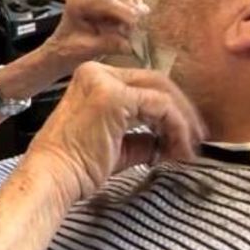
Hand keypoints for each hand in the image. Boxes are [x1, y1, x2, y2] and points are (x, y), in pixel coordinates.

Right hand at [23, 62, 206, 202]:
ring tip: (189, 149)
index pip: (143, 84)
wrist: (52, 177)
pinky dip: (176, 127)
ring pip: (161, 92)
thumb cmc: (76, 167)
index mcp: (93, 79)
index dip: (169, 108)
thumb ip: (142, 138)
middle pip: (156, 82)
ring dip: (182, 121)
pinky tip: (178, 149)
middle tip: (196, 139)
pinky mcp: (113, 96)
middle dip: (182, 110)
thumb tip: (169, 143)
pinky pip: (159, 106)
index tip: (184, 134)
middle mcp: (97, 72)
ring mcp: (104, 81)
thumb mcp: (116, 146)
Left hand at [41, 0, 148, 76]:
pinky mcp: (115, 9)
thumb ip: (106, 45)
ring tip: (136, 37)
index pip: (103, 1)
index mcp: (78, 1)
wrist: (63, 53)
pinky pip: (133, 11)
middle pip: (120, 0)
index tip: (134, 22)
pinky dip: (137, 21)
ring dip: (137, 20)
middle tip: (144, 32)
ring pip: (130, 3)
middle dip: (133, 16)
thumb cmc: (67, 50)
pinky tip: (135, 34)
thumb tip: (128, 44)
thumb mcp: (85, 50)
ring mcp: (105, 1)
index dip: (121, 11)